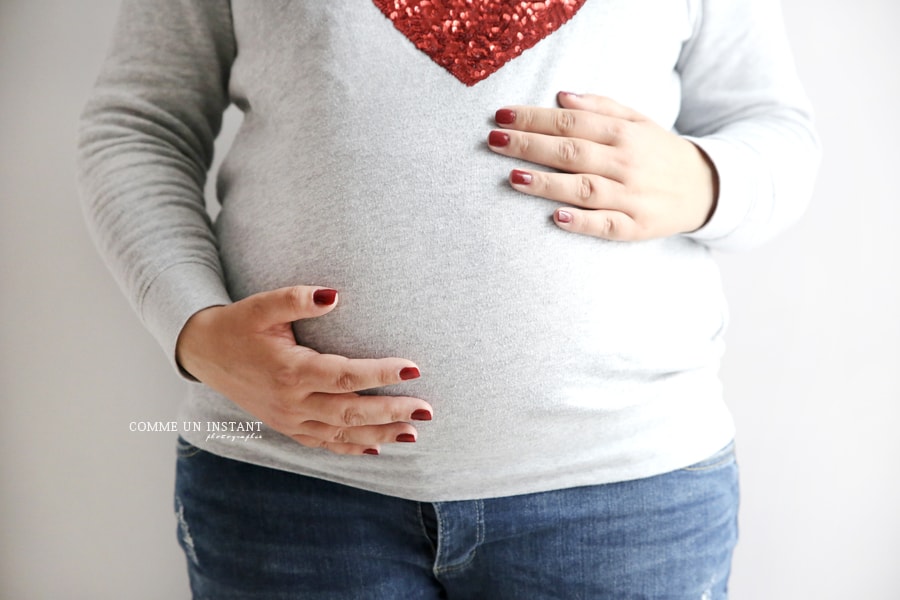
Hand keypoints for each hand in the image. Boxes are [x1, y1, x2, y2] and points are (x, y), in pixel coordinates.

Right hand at [175, 286, 431, 455]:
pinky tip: (378, 448)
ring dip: (380, 434)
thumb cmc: (239, 325)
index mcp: (290, 371)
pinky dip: (353, 448)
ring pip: (342, 433)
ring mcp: (289, 420)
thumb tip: (334, 295)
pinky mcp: (287, 427)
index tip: (414, 368)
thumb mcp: (262, 305)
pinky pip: (324, 444)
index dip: (382, 374)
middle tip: (427, 409)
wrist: (205, 353)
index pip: (345, 376)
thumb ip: (296, 298)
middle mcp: (291, 402)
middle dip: (392, 411)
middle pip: (351, 411)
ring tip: (414, 433)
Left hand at [487, 92, 717, 240]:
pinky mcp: (636, 227)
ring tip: (513, 176)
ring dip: (547, 183)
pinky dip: (581, 222)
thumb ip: (601, 106)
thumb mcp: (638, 121)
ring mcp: (631, 196)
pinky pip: (606, 225)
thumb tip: (561, 96)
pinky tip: (555, 218)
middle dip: (529, 145)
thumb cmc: (659, 153)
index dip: (535, 118)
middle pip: (571, 152)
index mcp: (624, 133)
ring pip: (584, 188)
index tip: (501, 116)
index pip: (571, 122)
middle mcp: (626, 163)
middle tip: (493, 140)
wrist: (706, 188)